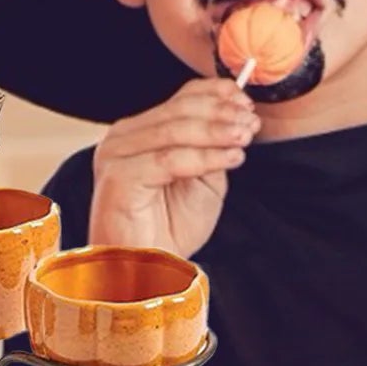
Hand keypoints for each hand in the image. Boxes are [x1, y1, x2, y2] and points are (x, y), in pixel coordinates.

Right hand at [88, 78, 257, 258]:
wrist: (148, 270)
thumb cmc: (172, 227)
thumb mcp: (204, 179)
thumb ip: (213, 147)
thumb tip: (238, 116)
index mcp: (140, 131)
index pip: (181, 98)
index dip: (218, 94)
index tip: (249, 103)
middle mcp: (122, 137)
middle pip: (179, 110)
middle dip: (222, 113)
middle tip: (251, 123)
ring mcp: (116, 155)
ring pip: (175, 131)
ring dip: (217, 132)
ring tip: (245, 138)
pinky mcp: (118, 178)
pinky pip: (168, 159)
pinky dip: (205, 157)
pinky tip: (232, 159)